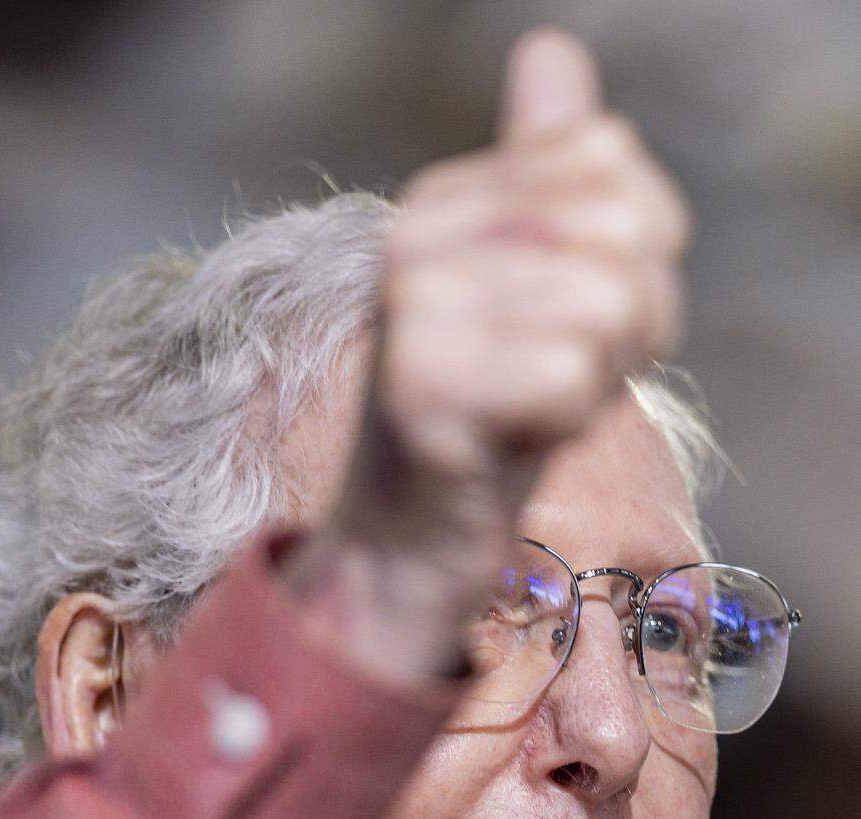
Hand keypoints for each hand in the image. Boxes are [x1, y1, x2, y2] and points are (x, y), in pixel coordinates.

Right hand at [287, 28, 691, 680]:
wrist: (404, 542)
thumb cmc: (485, 418)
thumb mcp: (529, 283)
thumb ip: (546, 174)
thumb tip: (552, 52)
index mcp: (442, 201)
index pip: (613, 163)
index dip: (638, 255)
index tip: (578, 319)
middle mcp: (417, 239)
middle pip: (624, 229)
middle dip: (629, 321)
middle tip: (563, 372)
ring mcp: (414, 314)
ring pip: (607, 302)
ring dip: (599, 376)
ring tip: (534, 406)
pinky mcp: (425, 392)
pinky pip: (572, 381)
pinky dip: (565, 425)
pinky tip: (515, 439)